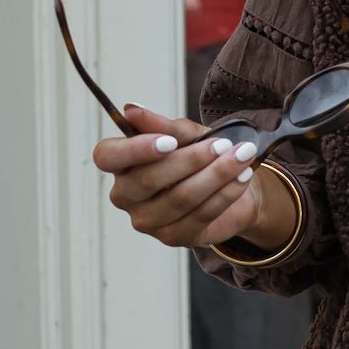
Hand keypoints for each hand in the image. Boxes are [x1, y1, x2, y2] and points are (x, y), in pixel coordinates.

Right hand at [92, 105, 280, 249]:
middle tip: (223, 144)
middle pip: (147, 180)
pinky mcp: (172, 237)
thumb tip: (132, 110)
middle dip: (191, 159)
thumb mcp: (184, 134)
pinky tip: (242, 177)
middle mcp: (126, 195)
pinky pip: (200, 216)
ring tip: (241, 156)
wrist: (229, 184)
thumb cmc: (198, 154)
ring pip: (179, 198)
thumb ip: (161, 125)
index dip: (135, 150)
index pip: (107, 157)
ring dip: (216, 175)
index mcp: (121, 164)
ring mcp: (147, 220)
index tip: (169, 142)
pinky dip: (225, 194)